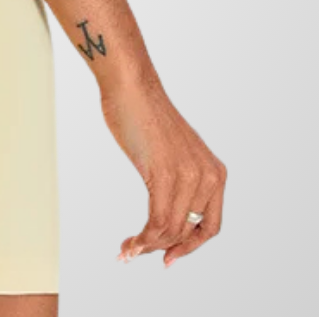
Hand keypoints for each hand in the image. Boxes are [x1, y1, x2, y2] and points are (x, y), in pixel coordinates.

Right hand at [101, 78, 225, 267]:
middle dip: (162, 249)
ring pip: (171, 230)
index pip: (209, 227)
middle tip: (136, 253)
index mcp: (216, 173)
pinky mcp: (164, 174)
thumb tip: (168, 208)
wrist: (130, 85)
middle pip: (188, 232)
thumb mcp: (175, 153)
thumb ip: (180, 178)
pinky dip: (142, 238)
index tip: (168, 258)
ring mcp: (188, 176)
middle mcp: (209, 177)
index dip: (190, 248)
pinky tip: (129, 241)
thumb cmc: (143, 114)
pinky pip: (157, 220)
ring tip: (127, 249)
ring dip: (147, 246)